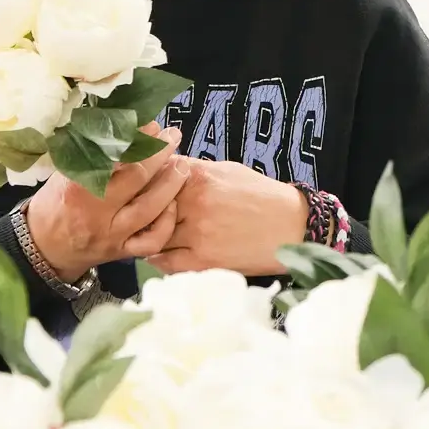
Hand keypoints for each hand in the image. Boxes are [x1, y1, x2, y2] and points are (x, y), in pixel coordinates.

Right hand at [26, 123, 189, 281]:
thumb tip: (123, 127)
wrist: (43, 249)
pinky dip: (166, 223)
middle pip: (136, 180)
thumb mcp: (65, 175)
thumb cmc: (55, 204)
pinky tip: (173, 205)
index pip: (113, 160)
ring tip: (182, 164)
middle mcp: (97, 212)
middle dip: (159, 154)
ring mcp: (112, 234)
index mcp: (78, 189)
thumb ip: (92, 155)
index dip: (136, 141)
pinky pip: (151, 241)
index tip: (152, 125)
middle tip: (173, 135)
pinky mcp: (122, 252)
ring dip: (170, 184)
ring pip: (149, 210)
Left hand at [148, 158, 309, 275]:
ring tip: (147, 235)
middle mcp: (195, 203)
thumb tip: (163, 167)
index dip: (142, 185)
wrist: (293, 226)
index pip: (152, 177)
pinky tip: (162, 252)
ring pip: (152, 235)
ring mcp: (198, 233)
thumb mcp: (228, 171)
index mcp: (199, 177)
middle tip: (134, 215)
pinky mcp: (204, 260)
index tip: (138, 190)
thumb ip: (194, 170)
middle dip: (139, 211)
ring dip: (148, 236)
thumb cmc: (262, 196)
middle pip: (146, 207)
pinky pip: (164, 261)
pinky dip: (158, 258)